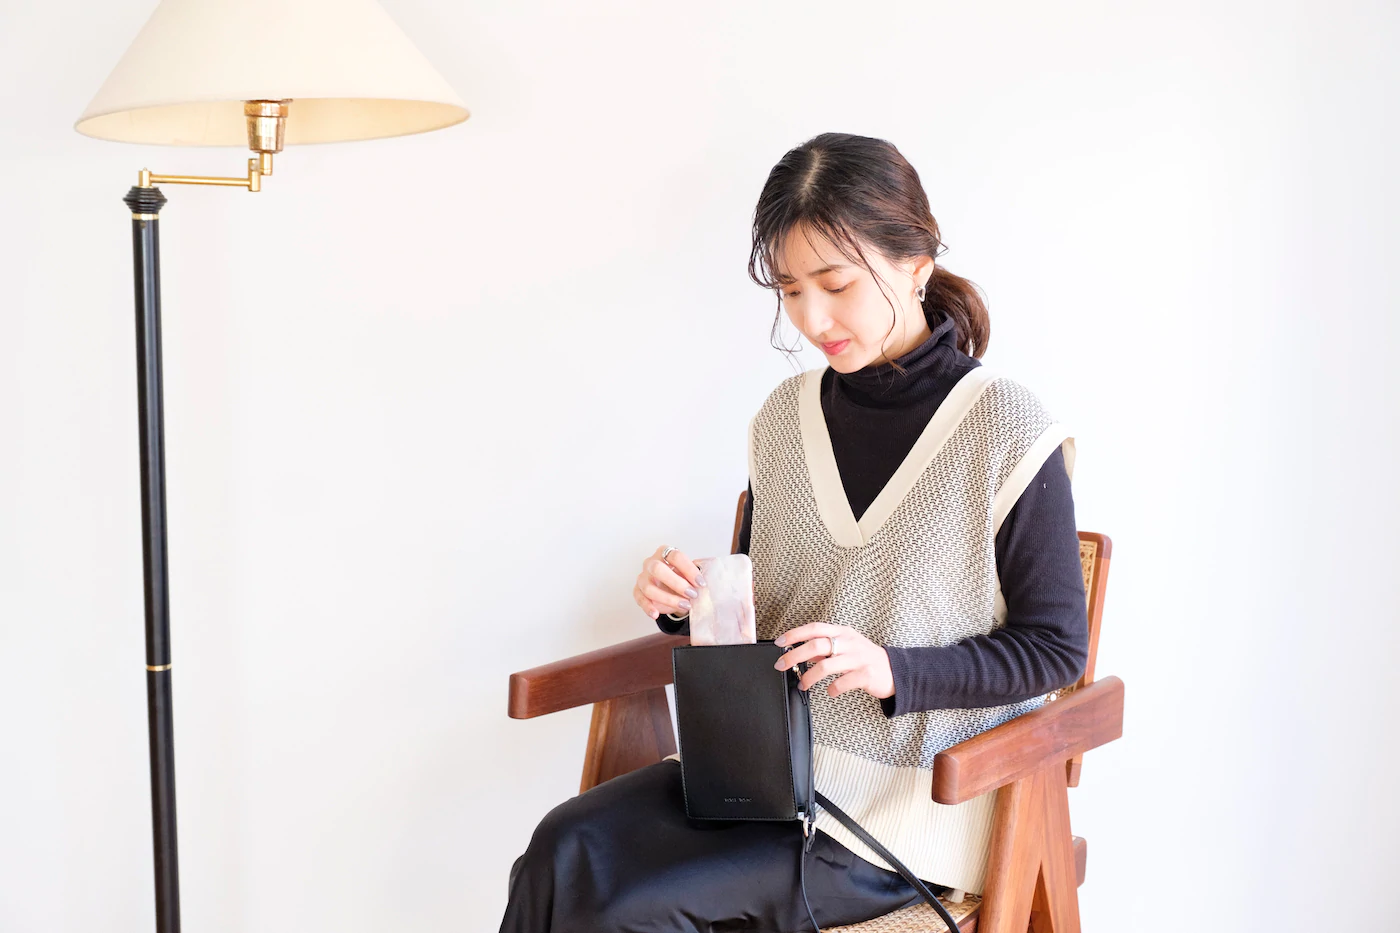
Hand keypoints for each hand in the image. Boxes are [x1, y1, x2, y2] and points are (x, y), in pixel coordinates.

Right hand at [633, 545, 707, 620]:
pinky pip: (640, 599)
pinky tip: (655, 614)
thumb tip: (702, 584)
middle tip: (692, 594)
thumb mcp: (688, 574)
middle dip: (677, 583)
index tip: (700, 583)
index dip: (689, 570)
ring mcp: (643, 577)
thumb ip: (693, 576)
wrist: (670, 588)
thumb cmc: (680, 577)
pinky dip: (648, 607)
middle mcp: (651, 563)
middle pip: (658, 569)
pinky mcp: (637, 591)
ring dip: (668, 599)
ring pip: (649, 588)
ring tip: (684, 606)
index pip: (675, 556)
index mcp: (665, 552)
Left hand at [773, 622, 893, 699]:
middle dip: (794, 656)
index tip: (780, 643)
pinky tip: (830, 692)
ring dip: (809, 677)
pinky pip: (842, 683)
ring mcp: (858, 658)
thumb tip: (799, 651)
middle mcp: (850, 642)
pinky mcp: (866, 675)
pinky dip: (832, 689)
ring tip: (803, 685)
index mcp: (843, 632)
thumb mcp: (845, 647)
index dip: (795, 634)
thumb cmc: (864, 658)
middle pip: (816, 645)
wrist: (895, 671)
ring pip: (825, 666)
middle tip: (781, 666)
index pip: (815, 628)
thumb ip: (824, 648)